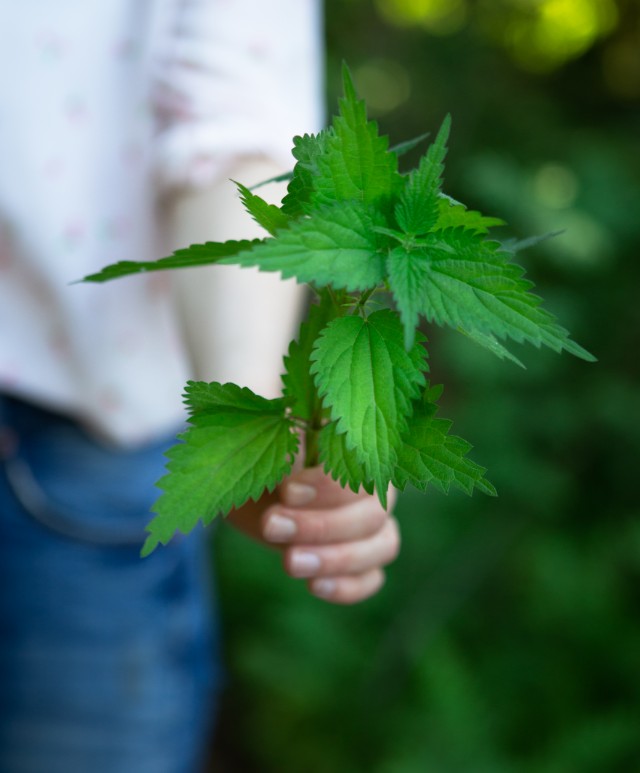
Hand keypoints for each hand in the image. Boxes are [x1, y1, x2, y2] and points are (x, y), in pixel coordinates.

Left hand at [226, 466, 399, 604]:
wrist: (248, 481)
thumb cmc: (260, 455)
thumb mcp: (269, 446)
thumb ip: (288, 455)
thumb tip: (294, 480)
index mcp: (360, 450)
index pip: (364, 472)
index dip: (329, 487)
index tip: (287, 492)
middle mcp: (375, 488)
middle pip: (373, 515)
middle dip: (321, 525)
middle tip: (273, 525)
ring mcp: (372, 526)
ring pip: (383, 547)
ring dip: (336, 558)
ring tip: (290, 562)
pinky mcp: (358, 561)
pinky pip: (372, 579)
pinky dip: (349, 587)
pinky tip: (313, 586)